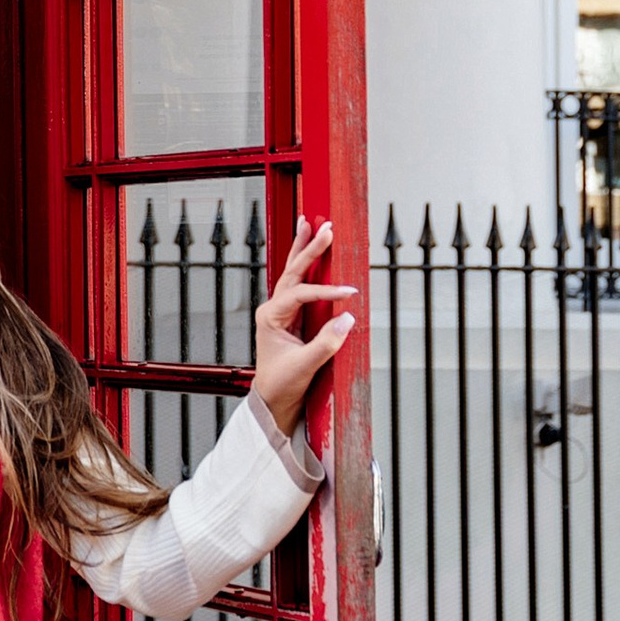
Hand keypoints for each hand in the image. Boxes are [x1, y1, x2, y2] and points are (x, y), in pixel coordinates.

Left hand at [250, 215, 357, 436]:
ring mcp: (281, 309)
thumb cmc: (283, 383)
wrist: (274, 398)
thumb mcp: (304, 366)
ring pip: (293, 271)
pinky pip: (300, 282)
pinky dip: (307, 263)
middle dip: (309, 249)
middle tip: (326, 228)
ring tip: (310, 222)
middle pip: (292, 271)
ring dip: (304, 248)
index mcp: (270, 317)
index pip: (300, 294)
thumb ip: (325, 344)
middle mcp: (273, 308)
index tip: (349, 294)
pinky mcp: (292, 314)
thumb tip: (348, 318)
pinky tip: (310, 246)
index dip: (326, 292)